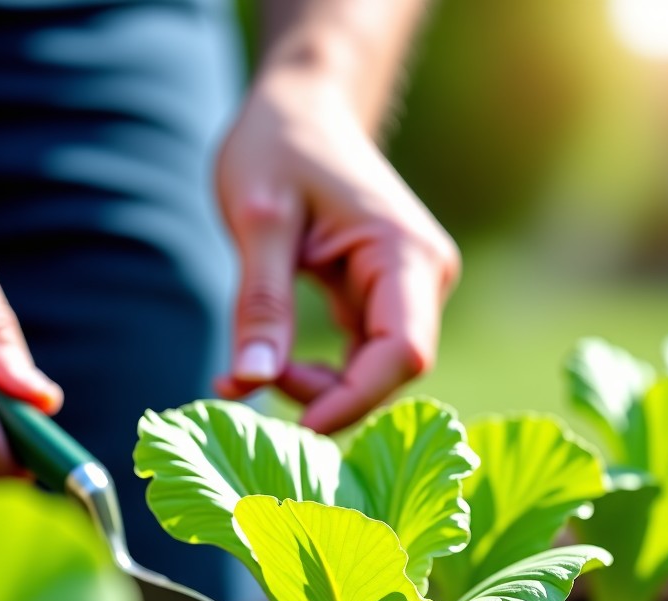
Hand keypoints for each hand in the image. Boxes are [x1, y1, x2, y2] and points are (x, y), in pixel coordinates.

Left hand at [214, 68, 459, 433]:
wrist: (301, 107)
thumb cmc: (279, 145)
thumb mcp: (258, 220)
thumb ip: (260, 304)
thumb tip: (251, 383)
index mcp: (406, 253)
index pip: (403, 353)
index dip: (353, 399)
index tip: (295, 427)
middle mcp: (422, 278)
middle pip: (388, 371)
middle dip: (323, 393)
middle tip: (248, 379)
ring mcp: (406, 291)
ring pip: (371, 372)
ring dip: (313, 385)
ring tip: (245, 370)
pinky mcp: (380, 299)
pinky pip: (356, 356)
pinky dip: (311, 371)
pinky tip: (262, 364)